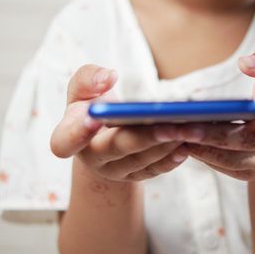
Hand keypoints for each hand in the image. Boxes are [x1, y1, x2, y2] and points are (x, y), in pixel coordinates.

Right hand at [50, 65, 189, 181]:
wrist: (106, 132)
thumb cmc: (94, 105)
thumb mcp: (83, 88)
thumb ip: (88, 78)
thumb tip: (108, 77)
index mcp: (69, 136)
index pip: (65, 142)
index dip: (77, 133)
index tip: (94, 118)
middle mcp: (92, 158)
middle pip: (116, 149)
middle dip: (144, 138)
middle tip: (170, 125)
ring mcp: (115, 170)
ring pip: (141, 162)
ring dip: (167, 145)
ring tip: (190, 129)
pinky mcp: (137, 176)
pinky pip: (156, 170)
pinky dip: (173, 159)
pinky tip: (187, 144)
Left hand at [180, 47, 254, 180]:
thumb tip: (245, 63)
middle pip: (246, 142)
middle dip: (214, 136)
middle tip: (184, 127)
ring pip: (228, 159)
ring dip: (199, 147)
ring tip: (171, 133)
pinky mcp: (243, 172)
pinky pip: (218, 165)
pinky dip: (197, 154)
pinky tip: (175, 140)